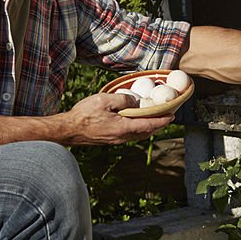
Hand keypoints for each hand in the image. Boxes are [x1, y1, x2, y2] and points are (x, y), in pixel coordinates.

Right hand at [56, 92, 173, 144]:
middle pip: (145, 132)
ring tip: (152, 118)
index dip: (162, 120)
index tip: (172, 115)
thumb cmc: (85, 114)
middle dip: (157, 125)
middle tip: (165, 116)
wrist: (68, 130)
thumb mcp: (105, 100)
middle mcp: (122, 137)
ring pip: (137, 135)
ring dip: (147, 127)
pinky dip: (137, 128)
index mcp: (124, 128)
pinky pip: (128, 135)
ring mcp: (115, 140)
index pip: (149, 125)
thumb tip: (135, 102)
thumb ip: (123, 99)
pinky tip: (134, 121)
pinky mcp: (109, 140)